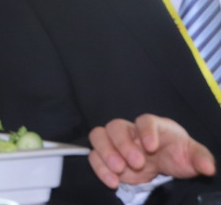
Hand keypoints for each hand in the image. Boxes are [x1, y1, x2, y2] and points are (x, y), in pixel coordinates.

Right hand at [88, 114, 215, 188]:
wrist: (164, 165)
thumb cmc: (177, 154)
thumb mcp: (192, 155)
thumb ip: (200, 158)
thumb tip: (208, 168)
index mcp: (153, 126)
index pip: (145, 120)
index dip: (146, 131)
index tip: (151, 147)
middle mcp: (130, 130)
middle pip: (116, 126)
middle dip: (123, 144)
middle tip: (137, 163)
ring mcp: (115, 143)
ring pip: (99, 136)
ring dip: (106, 153)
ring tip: (119, 171)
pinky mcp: (106, 158)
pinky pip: (94, 156)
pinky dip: (100, 168)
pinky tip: (113, 181)